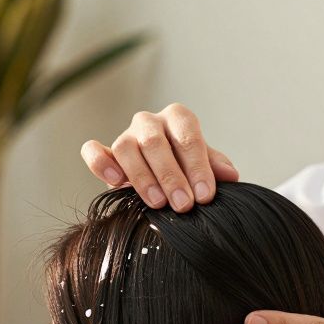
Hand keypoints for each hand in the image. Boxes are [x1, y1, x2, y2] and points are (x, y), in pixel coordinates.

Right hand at [80, 103, 239, 211]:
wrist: (166, 177)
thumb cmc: (189, 168)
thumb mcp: (205, 167)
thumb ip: (216, 167)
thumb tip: (230, 176)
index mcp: (178, 118)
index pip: (187, 135)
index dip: (197, 166)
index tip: (205, 196)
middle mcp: (149, 122)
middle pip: (155, 142)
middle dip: (171, 176)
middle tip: (184, 205)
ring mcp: (125, 135)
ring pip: (125, 148)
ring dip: (142, 177)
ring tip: (158, 203)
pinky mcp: (105, 153)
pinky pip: (93, 151)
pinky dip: (100, 163)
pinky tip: (115, 181)